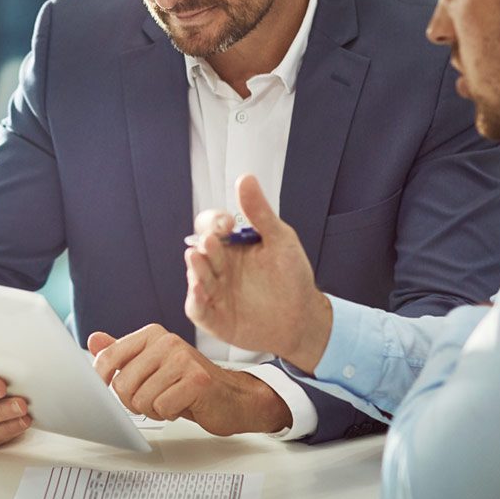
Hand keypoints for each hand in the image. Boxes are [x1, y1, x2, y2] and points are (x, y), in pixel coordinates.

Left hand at [89, 325, 291, 434]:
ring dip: (153, 410)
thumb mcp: (153, 365)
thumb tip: (94, 339)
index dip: (99, 380)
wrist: (234, 398)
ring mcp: (183, 360)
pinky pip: (162, 408)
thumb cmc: (191, 383)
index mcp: (152, 335)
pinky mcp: (197, 381)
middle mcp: (167, 342)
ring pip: (141, 399)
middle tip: (152, 400)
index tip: (103, 391)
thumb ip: (124, 353)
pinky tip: (182, 406)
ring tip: (169, 401)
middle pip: (122, 384)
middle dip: (132, 402)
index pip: (108, 356)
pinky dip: (168, 414)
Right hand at [185, 174, 331, 373]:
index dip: (213, 222)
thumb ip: (260, 212)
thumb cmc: (292, 278)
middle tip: (211, 241)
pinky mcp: (214, 318)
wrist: (304, 320)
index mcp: (231, 246)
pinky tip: (198, 291)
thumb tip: (245, 178)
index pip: (210, 227)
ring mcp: (215, 292)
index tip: (227, 224)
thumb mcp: (281, 240)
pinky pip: (197, 310)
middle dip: (205, 246)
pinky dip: (194, 301)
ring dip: (195, 268)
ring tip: (197, 258)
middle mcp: (218, 267)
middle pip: (201, 251)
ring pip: (196, 277)